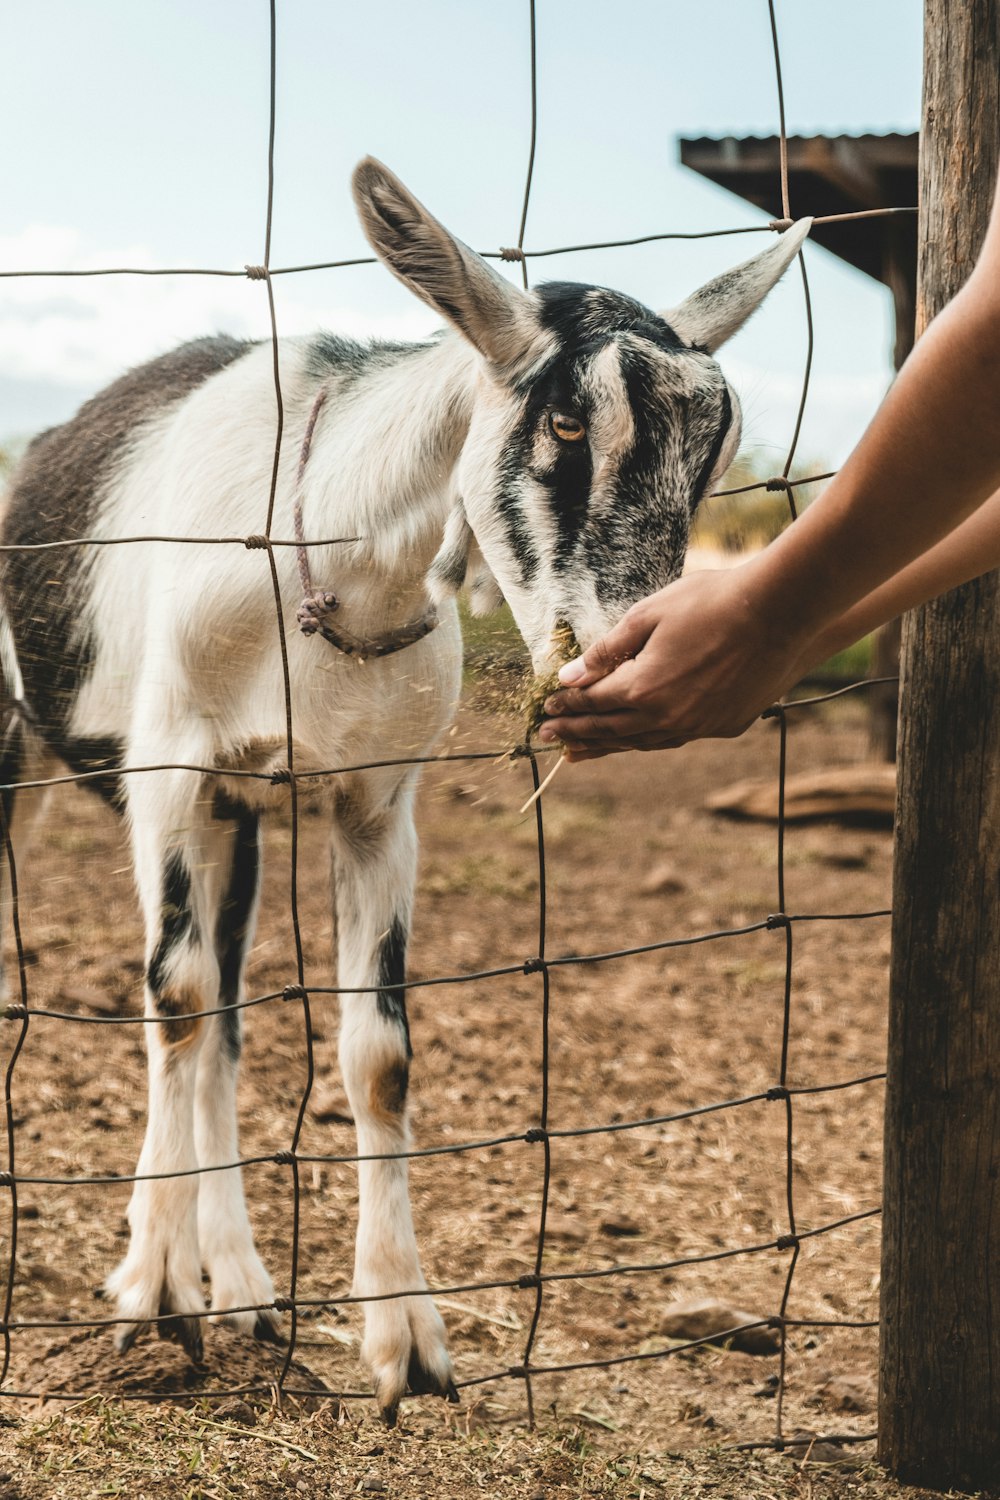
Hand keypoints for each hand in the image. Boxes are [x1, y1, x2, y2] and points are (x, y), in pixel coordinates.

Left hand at [539, 566, 809, 759]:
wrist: (779, 613)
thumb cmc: (711, 602)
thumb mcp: (648, 615)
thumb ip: (606, 651)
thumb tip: (570, 677)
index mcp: (643, 689)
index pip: (592, 703)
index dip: (566, 706)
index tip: (546, 709)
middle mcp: (667, 717)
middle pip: (611, 731)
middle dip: (576, 734)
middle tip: (549, 739)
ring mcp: (699, 725)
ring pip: (643, 742)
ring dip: (610, 745)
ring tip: (582, 751)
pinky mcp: (725, 726)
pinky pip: (676, 738)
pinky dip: (650, 739)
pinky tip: (639, 738)